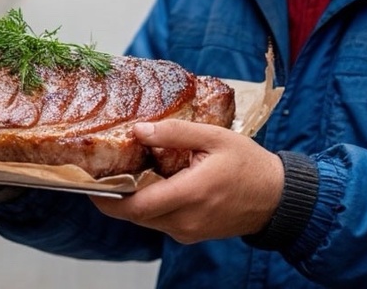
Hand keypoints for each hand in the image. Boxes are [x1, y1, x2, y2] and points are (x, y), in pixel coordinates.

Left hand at [91, 120, 282, 243]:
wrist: (277, 198)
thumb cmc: (249, 165)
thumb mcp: (215, 138)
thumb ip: (175, 134)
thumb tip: (139, 130)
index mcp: (190, 194)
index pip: (136, 207)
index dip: (107, 199)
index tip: (89, 185)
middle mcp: (185, 220)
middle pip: (136, 215)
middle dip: (117, 197)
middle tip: (105, 173)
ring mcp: (188, 232)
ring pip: (147, 220)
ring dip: (134, 201)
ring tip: (128, 174)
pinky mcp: (192, 235)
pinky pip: (162, 222)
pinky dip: (152, 206)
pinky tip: (154, 184)